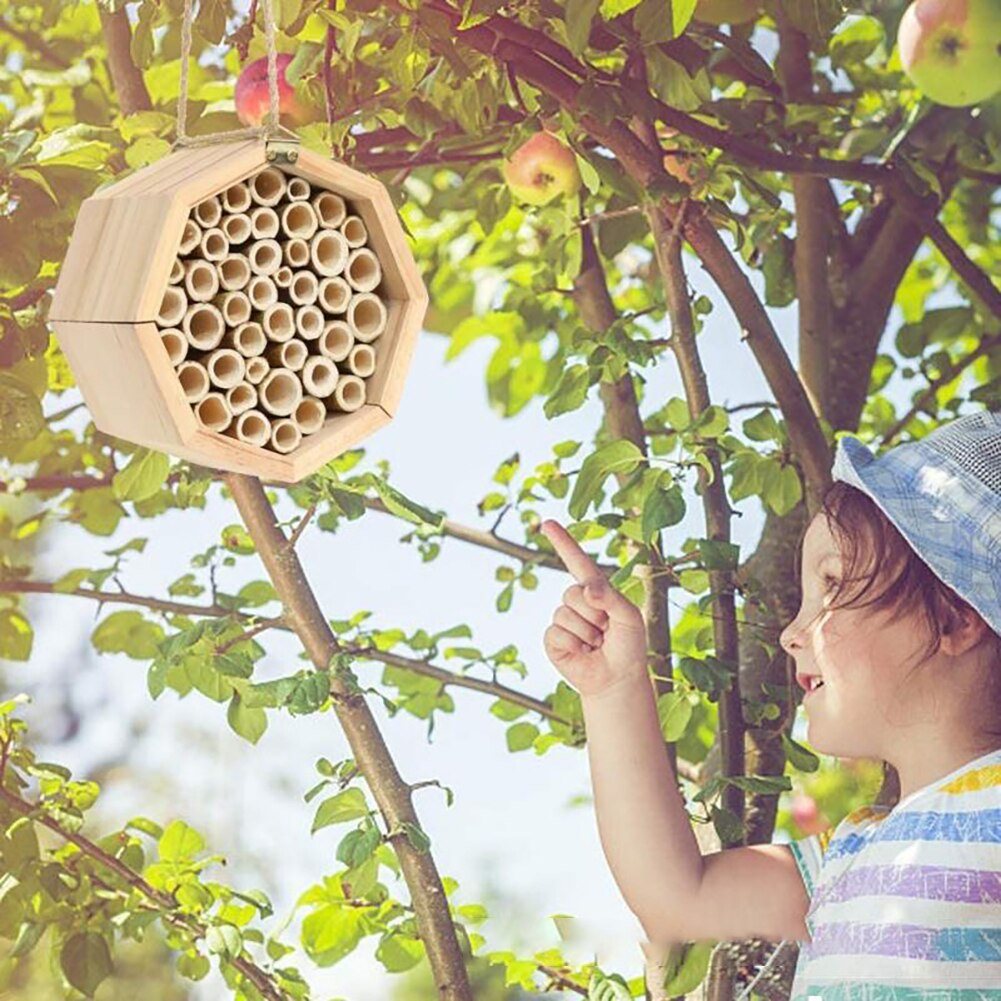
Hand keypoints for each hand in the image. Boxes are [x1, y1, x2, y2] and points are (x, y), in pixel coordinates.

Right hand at [539, 519, 648, 698]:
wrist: (618, 679)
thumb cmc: (629, 645)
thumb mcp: (628, 616)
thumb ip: (609, 596)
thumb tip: (585, 589)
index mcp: (596, 590)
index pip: (576, 560)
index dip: (562, 541)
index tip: (546, 522)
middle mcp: (576, 601)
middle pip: (573, 592)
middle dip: (594, 614)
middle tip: (606, 631)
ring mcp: (563, 620)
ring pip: (566, 614)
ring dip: (587, 633)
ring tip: (597, 644)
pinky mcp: (553, 640)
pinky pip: (557, 633)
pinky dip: (574, 645)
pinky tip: (583, 653)